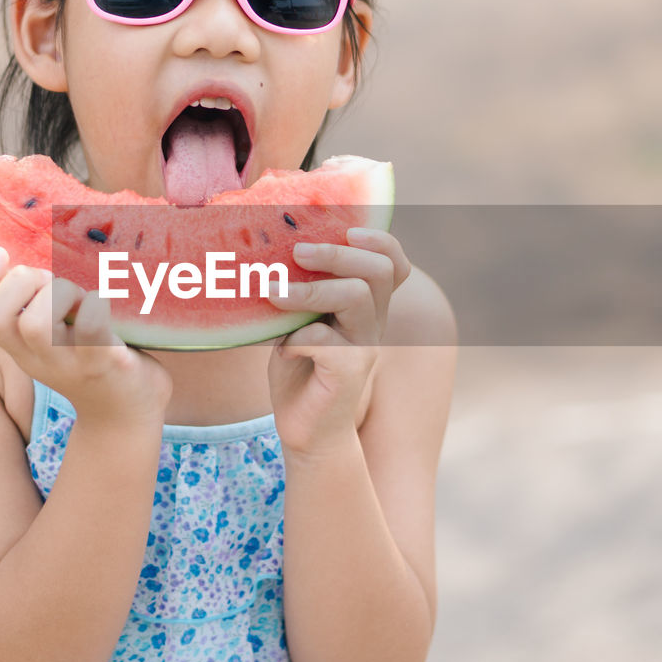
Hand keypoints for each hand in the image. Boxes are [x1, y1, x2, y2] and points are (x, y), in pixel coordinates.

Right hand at [0, 248, 171, 425]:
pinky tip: (104, 302)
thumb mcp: (55, 340)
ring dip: (57, 294)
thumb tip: (32, 254)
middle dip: (20, 282)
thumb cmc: (93, 362)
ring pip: (35, 326)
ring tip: (78, 295)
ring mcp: (69, 365)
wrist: (127, 417)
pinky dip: (95, 304)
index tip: (0, 252)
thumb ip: (38, 308)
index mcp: (21, 349)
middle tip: (52, 280)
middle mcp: (37, 359)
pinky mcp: (105, 365)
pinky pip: (90, 328)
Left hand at [265, 228, 411, 456]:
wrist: (307, 431)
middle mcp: (372, 323)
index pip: (393, 262)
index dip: (378, 239)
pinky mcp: (348, 374)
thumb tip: (268, 249)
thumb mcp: (299, 322)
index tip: (345, 230)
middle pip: (377, 270)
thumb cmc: (299, 370)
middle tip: (297, 252)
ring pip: (356, 296)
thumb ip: (300, 291)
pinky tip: (282, 349)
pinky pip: (327, 340)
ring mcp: (364, 349)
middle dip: (336, 253)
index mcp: (366, 307)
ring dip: (310, 289)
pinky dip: (297, 337)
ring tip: (274, 292)